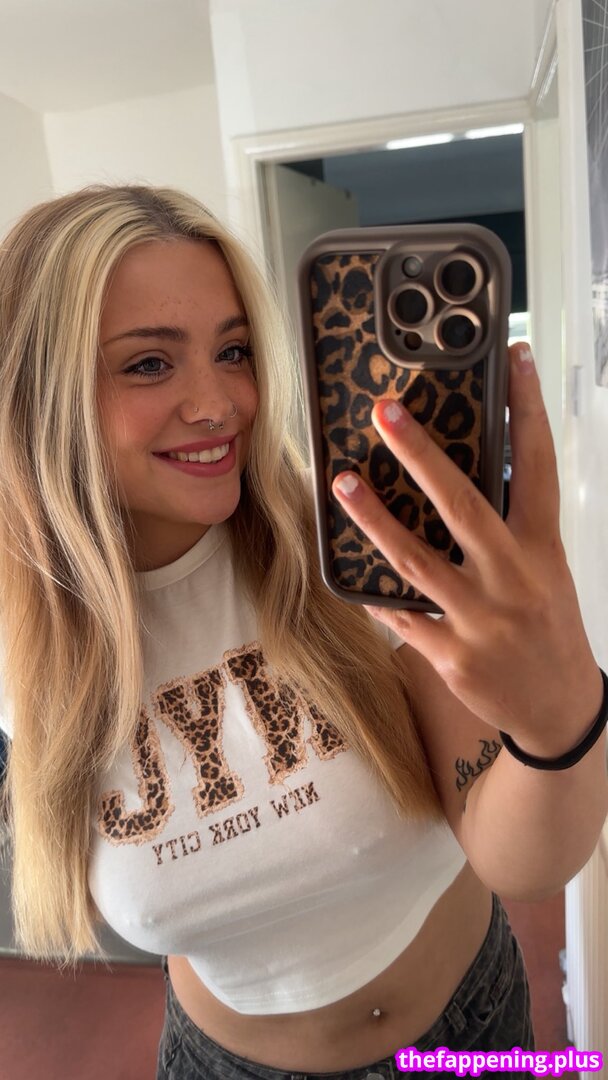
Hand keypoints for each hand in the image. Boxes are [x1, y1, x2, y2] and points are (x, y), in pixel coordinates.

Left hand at [331, 343, 601, 757]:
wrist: (560, 709)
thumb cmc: (550, 629)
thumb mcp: (545, 570)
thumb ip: (510, 527)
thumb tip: (467, 477)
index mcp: (541, 549)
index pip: (537, 466)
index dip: (527, 410)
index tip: (515, 357)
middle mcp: (513, 579)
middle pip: (463, 505)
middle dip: (421, 454)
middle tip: (386, 412)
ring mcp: (481, 620)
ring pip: (417, 560)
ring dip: (374, 518)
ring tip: (343, 482)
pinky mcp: (452, 657)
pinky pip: (402, 617)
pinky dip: (375, 592)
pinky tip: (347, 568)